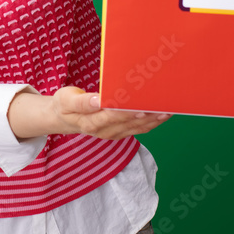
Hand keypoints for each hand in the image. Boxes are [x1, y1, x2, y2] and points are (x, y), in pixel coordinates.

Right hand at [51, 86, 170, 139]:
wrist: (64, 118)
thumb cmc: (65, 105)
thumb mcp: (66, 100)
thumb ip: (82, 102)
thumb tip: (98, 100)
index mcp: (91, 122)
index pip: (112, 116)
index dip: (128, 111)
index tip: (142, 104)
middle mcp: (105, 130)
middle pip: (130, 121)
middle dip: (147, 113)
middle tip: (163, 103)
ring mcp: (114, 133)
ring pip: (138, 127)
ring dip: (154, 119)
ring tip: (169, 108)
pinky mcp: (120, 132)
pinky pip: (140, 129)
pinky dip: (153, 122)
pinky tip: (163, 113)